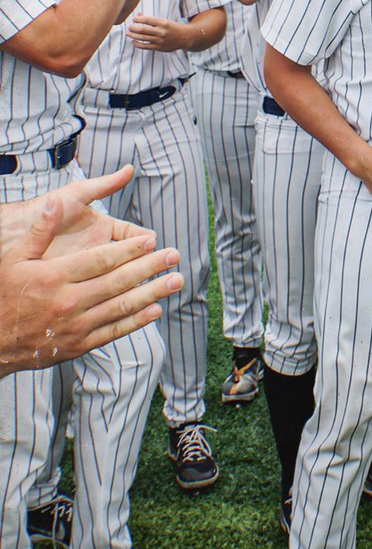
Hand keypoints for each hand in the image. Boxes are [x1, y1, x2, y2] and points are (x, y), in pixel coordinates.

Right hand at [0, 167, 183, 373]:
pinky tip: (156, 309)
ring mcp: (75, 326)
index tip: (152, 239)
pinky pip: (113, 332)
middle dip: (150, 267)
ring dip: (153, 293)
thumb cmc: (3, 294)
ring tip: (176, 281)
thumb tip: (54, 202)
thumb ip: (39, 231)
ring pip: (121, 307)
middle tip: (175, 256)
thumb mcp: (13, 258)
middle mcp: (68, 302)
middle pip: (118, 281)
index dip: (130, 249)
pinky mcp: (78, 345)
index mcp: (54, 277)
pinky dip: (136, 322)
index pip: (101, 259)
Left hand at [125, 13, 187, 52]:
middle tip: (129, 27)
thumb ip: (151, 19)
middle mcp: (161, 32)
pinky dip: (138, 44)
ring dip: (133, 35)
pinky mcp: (159, 48)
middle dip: (133, 28)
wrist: (185, 37)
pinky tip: (133, 42)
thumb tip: (138, 15)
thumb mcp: (165, 20)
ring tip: (128, 33)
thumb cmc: (173, 27)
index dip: (138, 19)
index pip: (147, 20)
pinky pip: (145, 46)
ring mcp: (160, 40)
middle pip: (143, 29)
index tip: (133, 19)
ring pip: (142, 38)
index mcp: (163, 23)